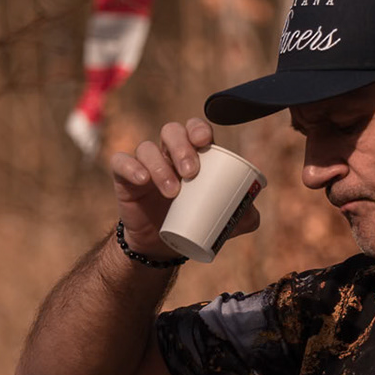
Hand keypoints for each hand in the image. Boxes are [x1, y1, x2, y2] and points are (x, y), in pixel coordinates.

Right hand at [107, 118, 258, 257]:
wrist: (161, 246)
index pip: (195, 129)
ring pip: (147, 147)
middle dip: (182, 146)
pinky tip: (141, 179)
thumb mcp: (222, 221)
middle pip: (172, 132)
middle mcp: (168, 153)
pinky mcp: (124, 178)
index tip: (205, 141)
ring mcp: (145, 163)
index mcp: (194, 154)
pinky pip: (121, 162)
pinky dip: (130, 167)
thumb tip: (254, 215)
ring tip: (172, 191)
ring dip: (160, 165)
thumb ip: (242, 216)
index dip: (199, 129)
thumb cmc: (193, 222)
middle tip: (191, 172)